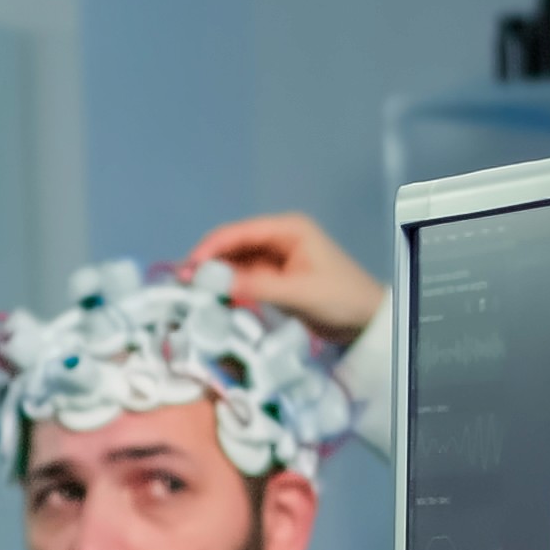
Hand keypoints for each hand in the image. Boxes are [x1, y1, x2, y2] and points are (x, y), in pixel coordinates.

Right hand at [187, 213, 386, 346]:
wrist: (367, 321)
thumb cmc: (341, 298)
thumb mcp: (299, 292)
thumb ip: (258, 286)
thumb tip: (216, 283)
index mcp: (288, 229)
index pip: (240, 232)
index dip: (211, 247)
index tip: (188, 266)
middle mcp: (279, 237)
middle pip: (233, 245)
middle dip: (208, 262)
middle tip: (182, 283)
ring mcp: (276, 258)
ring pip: (235, 262)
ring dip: (215, 275)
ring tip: (190, 293)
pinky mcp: (274, 278)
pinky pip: (244, 278)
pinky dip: (228, 286)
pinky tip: (211, 298)